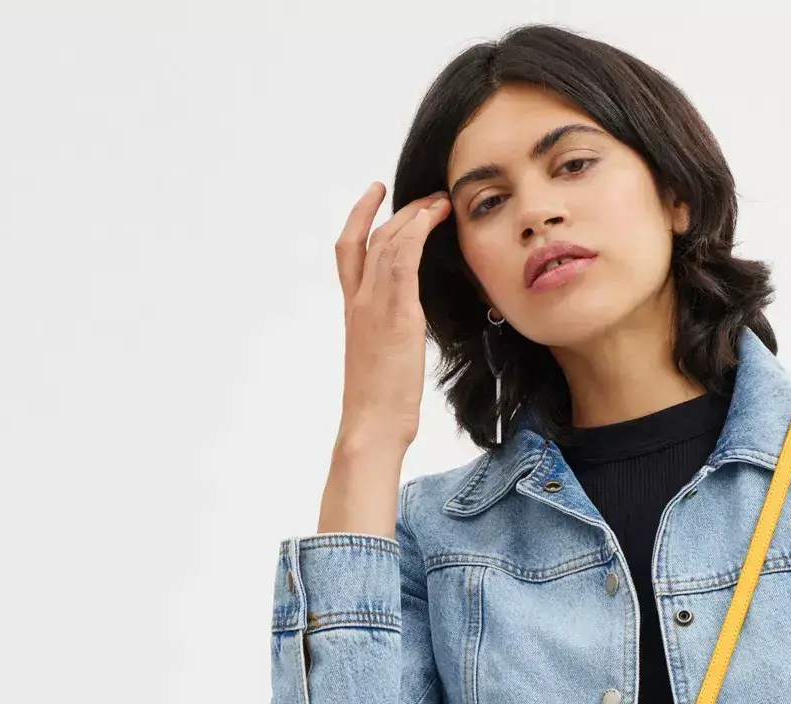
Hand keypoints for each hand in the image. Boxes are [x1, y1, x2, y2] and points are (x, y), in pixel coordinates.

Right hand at [332, 181, 450, 452]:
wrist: (372, 424)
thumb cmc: (381, 404)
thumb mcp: (384, 360)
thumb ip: (391, 335)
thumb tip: (406, 330)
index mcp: (354, 311)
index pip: (351, 250)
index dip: (360, 216)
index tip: (376, 194)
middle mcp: (359, 301)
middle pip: (372, 237)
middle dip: (398, 210)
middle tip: (426, 196)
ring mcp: (375, 304)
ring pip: (389, 241)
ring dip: (415, 215)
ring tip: (439, 202)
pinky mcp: (397, 314)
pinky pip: (403, 259)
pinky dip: (416, 232)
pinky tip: (433, 218)